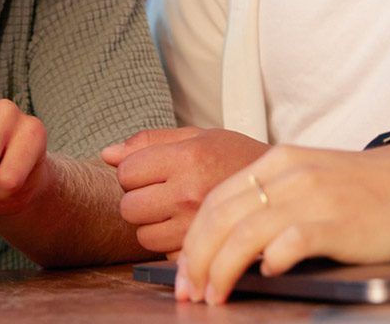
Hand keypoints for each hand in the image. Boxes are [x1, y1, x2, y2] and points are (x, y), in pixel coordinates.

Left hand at [101, 127, 268, 253]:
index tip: (152, 171)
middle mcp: (190, 192)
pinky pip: (163, 252)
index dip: (134, 171)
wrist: (282, 189)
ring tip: (175, 210)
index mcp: (188, 158)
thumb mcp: (199, 136)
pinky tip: (187, 227)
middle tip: (161, 191)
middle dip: (138, 199)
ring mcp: (196, 224)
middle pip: (128, 206)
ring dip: (151, 225)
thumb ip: (150, 141)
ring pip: (142, 235)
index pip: (126, 172)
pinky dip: (169, 243)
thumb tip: (107, 154)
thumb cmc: (237, 157)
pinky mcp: (204, 249)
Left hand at [175, 145, 389, 304]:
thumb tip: (234, 240)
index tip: (182, 273)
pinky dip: (268, 262)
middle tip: (188, 292)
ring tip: (214, 296)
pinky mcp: (336, 222)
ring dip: (221, 270)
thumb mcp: (316, 179)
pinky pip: (287, 243)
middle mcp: (290, 173)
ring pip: (243, 234)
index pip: (215, 200)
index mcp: (280, 161)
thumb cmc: (377, 192)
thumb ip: (276, 198)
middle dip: (195, 261)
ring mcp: (313, 196)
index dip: (192, 240)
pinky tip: (267, 276)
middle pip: (219, 218)